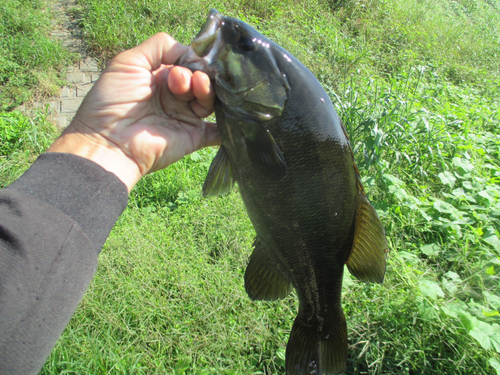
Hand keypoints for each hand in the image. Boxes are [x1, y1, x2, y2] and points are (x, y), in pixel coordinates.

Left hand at [47, 33, 218, 190]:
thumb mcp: (129, 61)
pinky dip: (227, 127)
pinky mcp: (193, 137)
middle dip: (197, 73)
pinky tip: (231, 115)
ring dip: (208, 89)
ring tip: (197, 86)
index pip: (187, 62)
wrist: (109, 141)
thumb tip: (190, 52)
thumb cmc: (113, 100)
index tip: (182, 63)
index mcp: (161, 78)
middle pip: (201, 78)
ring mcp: (185, 117)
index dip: (190, 59)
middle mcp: (175, 96)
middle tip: (180, 80)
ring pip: (211, 99)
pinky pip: (217, 133)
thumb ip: (160, 46)